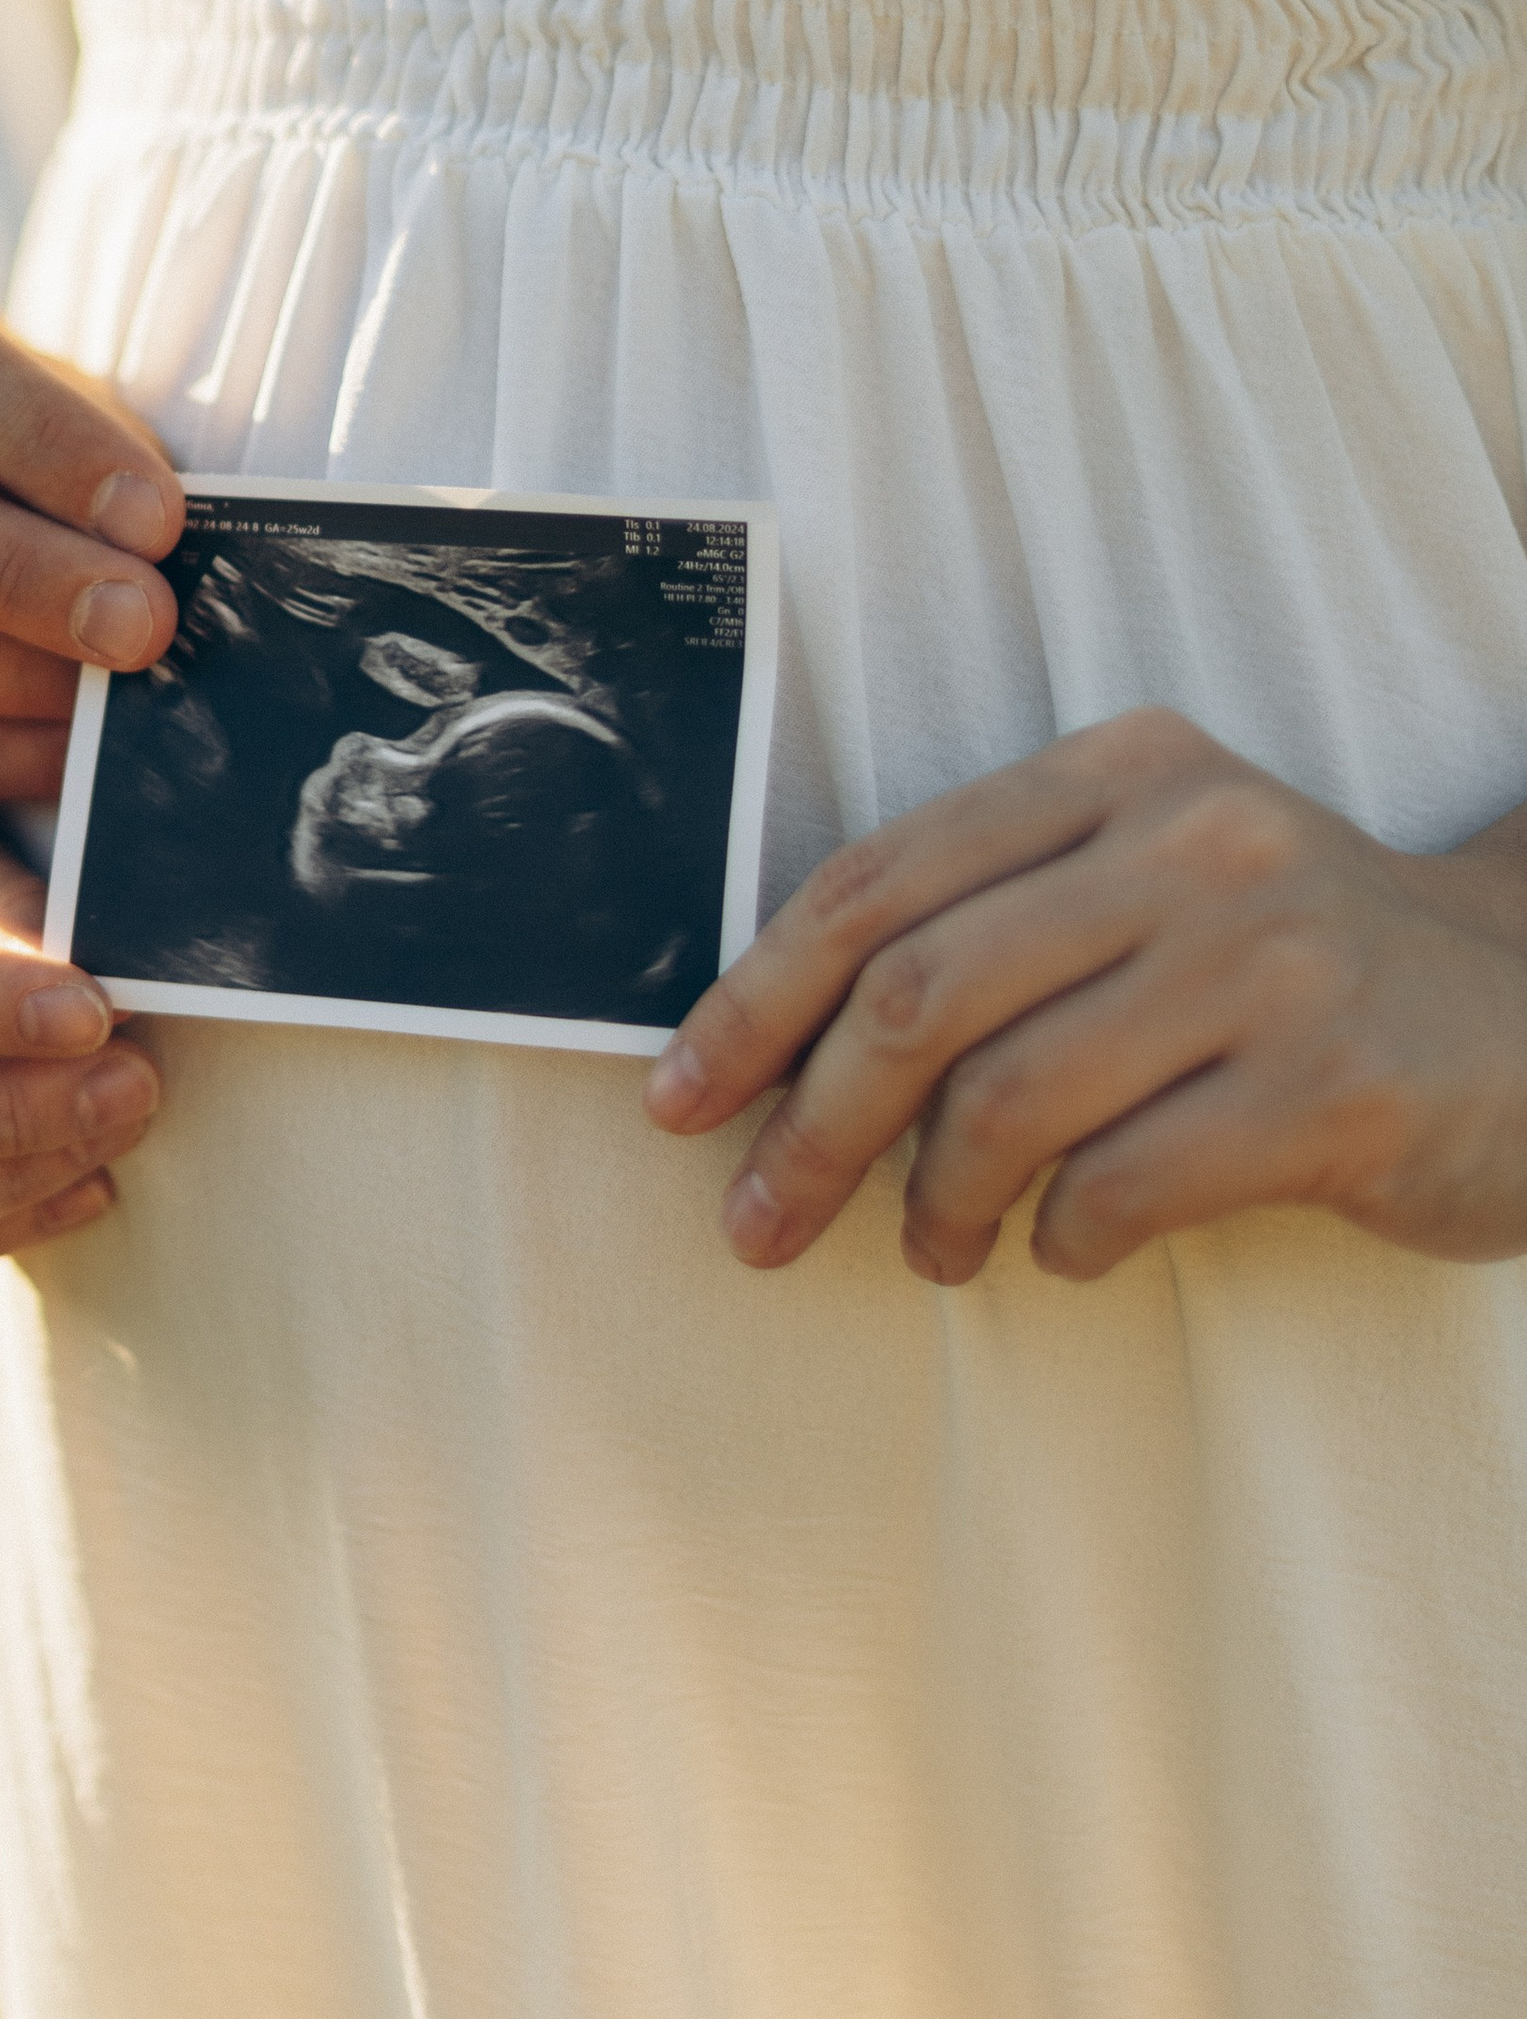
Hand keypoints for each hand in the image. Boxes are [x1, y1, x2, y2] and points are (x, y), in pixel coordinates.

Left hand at [645, 708, 1526, 1282]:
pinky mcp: (1336, 1086)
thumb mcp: (1151, 884)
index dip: (757, 997)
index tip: (681, 1096)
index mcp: (1121, 768)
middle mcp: (1194, 841)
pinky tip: (1063, 1248)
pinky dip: (1059, 1239)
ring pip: (1006, 1099)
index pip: (882, 878)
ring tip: (935, 1249)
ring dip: (934, 1204)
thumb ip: (992, 922)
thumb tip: (772, 1047)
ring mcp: (1272, 960)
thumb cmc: (1292, 970)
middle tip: (758, 1222)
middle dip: (808, 1124)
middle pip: (919, 990)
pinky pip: (1122, 1187)